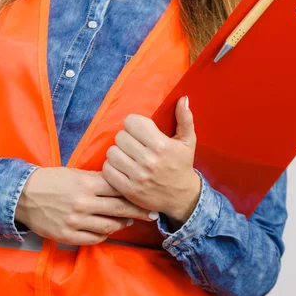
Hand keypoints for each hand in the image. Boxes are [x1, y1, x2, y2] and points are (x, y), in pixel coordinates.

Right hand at [15, 167, 157, 245]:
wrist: (23, 195)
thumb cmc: (52, 180)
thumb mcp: (75, 173)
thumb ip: (97, 180)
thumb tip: (121, 184)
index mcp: (87, 183)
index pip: (119, 189)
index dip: (136, 194)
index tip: (148, 197)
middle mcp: (83, 203)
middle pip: (119, 208)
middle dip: (138, 211)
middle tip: (152, 214)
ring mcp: (75, 221)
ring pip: (109, 226)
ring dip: (122, 224)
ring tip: (129, 221)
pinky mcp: (67, 235)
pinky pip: (93, 239)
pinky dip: (104, 235)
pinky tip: (108, 230)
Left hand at [102, 96, 201, 226]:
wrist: (182, 197)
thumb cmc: (182, 164)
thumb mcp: (188, 141)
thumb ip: (185, 118)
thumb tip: (183, 98)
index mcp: (161, 145)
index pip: (131, 122)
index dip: (134, 124)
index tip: (139, 130)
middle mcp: (148, 160)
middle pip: (120, 137)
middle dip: (126, 138)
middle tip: (133, 144)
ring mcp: (137, 176)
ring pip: (112, 152)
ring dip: (117, 152)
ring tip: (126, 156)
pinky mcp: (128, 189)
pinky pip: (108, 170)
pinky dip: (112, 167)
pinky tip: (121, 167)